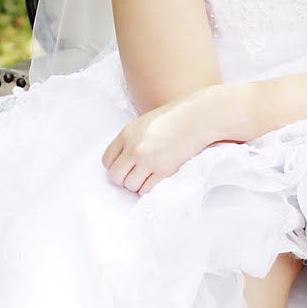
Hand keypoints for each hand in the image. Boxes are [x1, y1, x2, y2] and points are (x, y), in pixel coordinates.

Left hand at [102, 91, 216, 194]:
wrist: (199, 118)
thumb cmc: (176, 118)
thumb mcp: (146, 123)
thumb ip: (132, 139)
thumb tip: (125, 161)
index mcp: (127, 134)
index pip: (107, 160)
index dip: (115, 166)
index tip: (125, 167)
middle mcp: (134, 148)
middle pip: (115, 176)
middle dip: (124, 178)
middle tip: (137, 175)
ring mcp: (148, 161)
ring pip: (130, 185)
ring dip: (138, 184)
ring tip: (149, 176)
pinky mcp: (164, 171)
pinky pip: (146, 190)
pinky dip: (150, 188)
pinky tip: (157, 179)